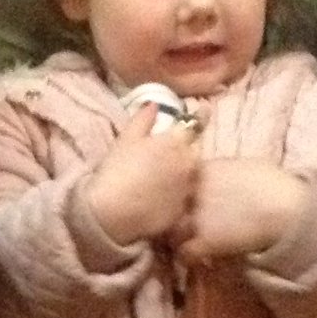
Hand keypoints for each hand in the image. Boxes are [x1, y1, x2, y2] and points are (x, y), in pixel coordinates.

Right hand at [81, 103, 199, 247]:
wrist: (112, 212)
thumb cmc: (117, 171)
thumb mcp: (126, 139)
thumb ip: (143, 119)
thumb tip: (155, 104)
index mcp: (176, 143)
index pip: (196, 124)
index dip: (200, 116)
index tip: (204, 109)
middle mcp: (189, 164)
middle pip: (195, 152)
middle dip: (188, 150)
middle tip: (170, 154)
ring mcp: (188, 189)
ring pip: (193, 177)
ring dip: (184, 174)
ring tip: (164, 179)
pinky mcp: (184, 211)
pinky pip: (186, 200)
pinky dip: (179, 197)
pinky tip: (161, 199)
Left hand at [176, 159, 307, 263]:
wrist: (287, 208)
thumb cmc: (275, 185)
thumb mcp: (245, 167)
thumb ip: (225, 171)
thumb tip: (222, 177)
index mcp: (204, 169)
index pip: (175, 180)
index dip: (177, 193)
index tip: (180, 201)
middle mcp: (194, 191)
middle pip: (167, 205)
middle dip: (171, 214)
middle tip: (175, 225)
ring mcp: (197, 216)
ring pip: (171, 229)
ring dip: (176, 237)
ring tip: (183, 244)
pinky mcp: (205, 240)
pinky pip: (185, 252)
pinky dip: (188, 257)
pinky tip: (196, 259)